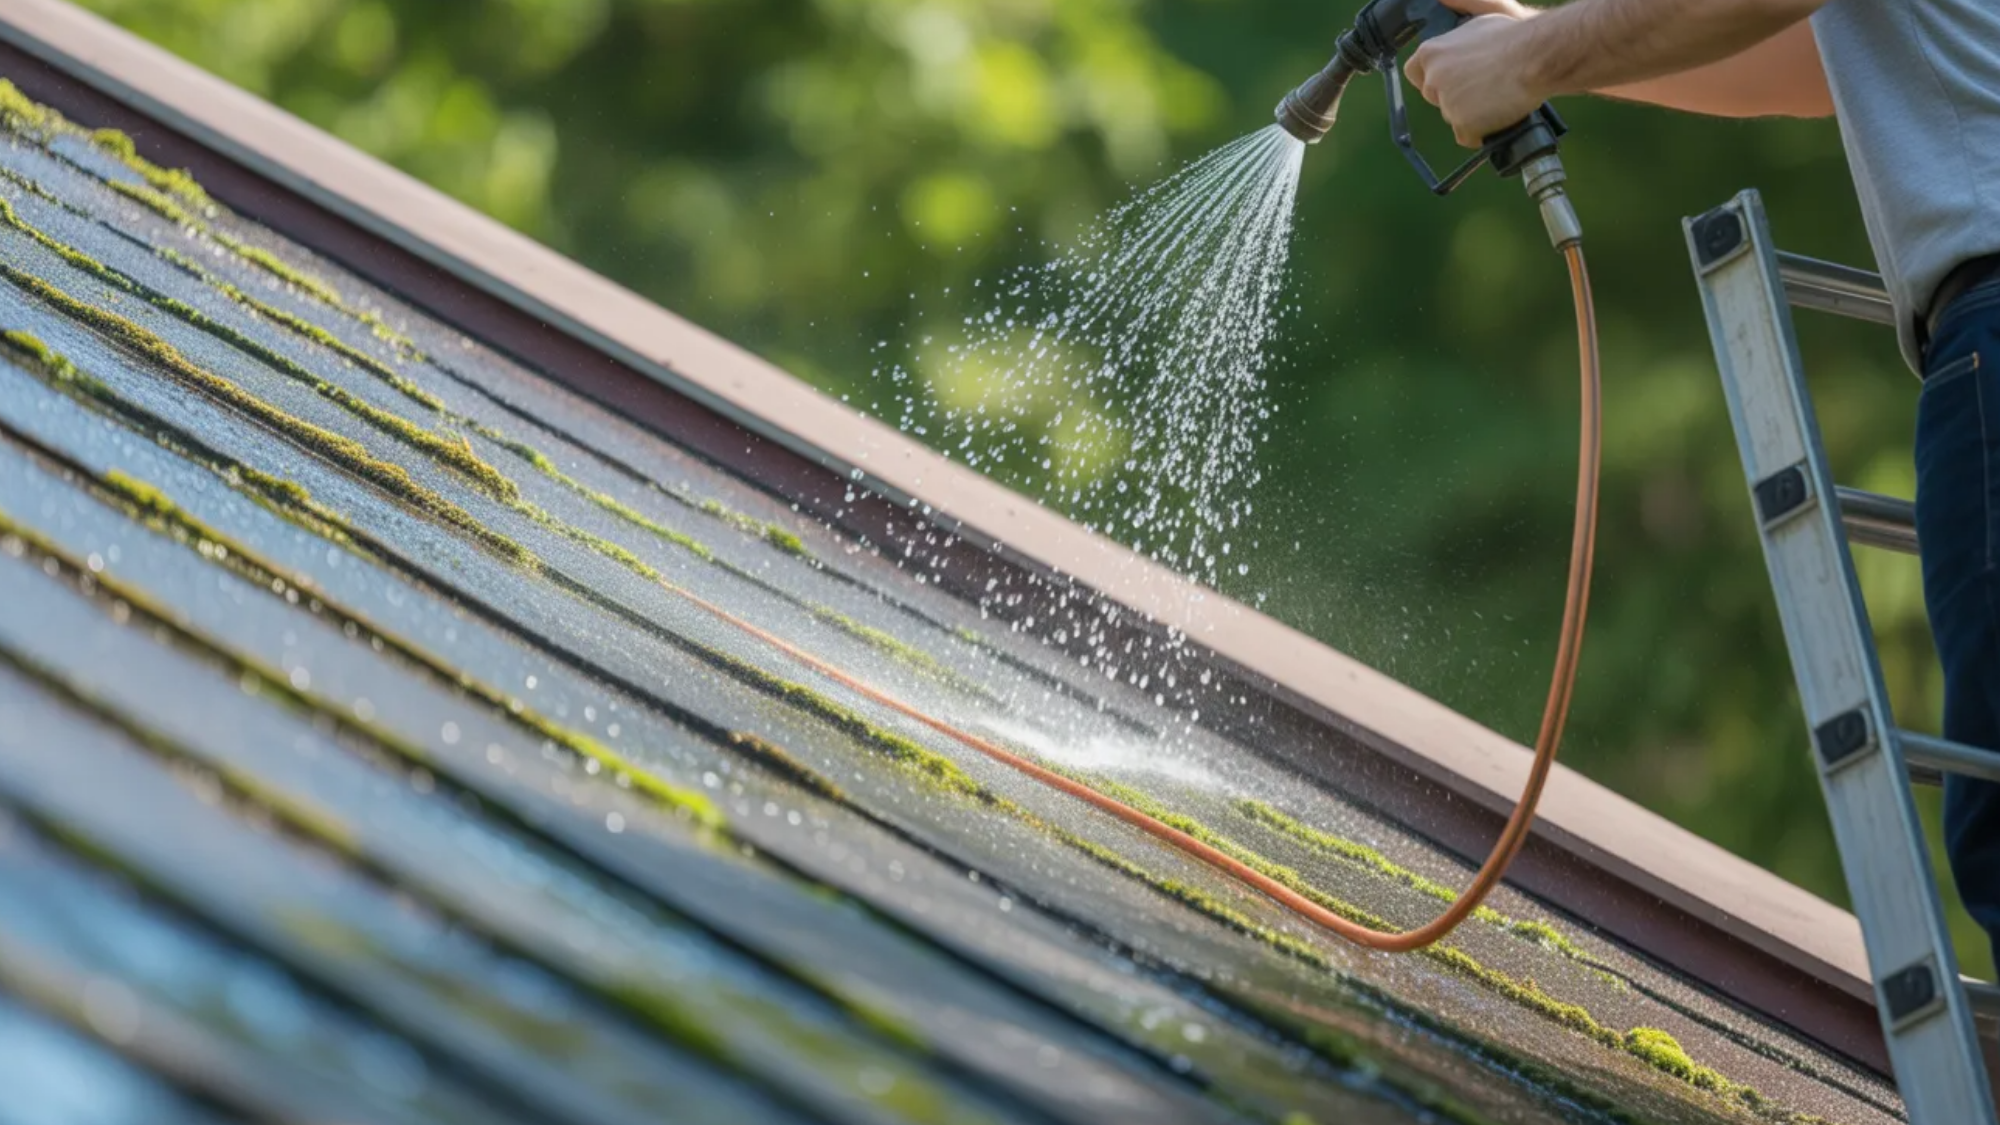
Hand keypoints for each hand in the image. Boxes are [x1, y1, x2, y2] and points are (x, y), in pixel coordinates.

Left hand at [1406, 3, 1546, 147]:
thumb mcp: (1479, 17)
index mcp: (1431, 52)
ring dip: (1472, 113)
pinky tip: (1499, 115)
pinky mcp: (1463, 123)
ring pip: (1453, 117)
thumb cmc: (1515, 35)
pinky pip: (1468, 136)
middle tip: (1484, 86)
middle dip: (1455, 97)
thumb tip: (1443, 1)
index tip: (1450, 81)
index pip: (1415, 73)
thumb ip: (1457, 24)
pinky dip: (1482, 132)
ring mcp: (1446, 102)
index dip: (1433, 78)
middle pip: (1435, 97)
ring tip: (1499, 95)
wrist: (1536, 56)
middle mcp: (1433, 78)